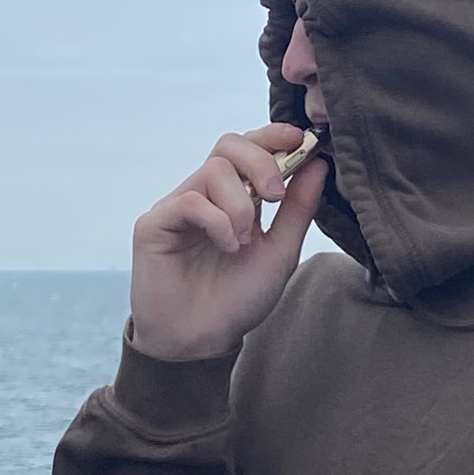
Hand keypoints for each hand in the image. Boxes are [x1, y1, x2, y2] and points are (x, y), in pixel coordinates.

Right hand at [129, 125, 329, 361]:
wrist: (202, 340)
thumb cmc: (238, 299)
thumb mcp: (280, 251)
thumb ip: (298, 208)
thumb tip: (319, 163)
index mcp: (234, 197)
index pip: (248, 147)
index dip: (272, 134)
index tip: (298, 137)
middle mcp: (205, 195)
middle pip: (228, 145)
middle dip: (260, 162)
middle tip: (275, 195)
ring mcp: (178, 207)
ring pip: (213, 170)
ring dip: (240, 205)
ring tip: (243, 242)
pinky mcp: (155, 223)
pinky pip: (190, 200)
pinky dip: (217, 221)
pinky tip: (227, 247)